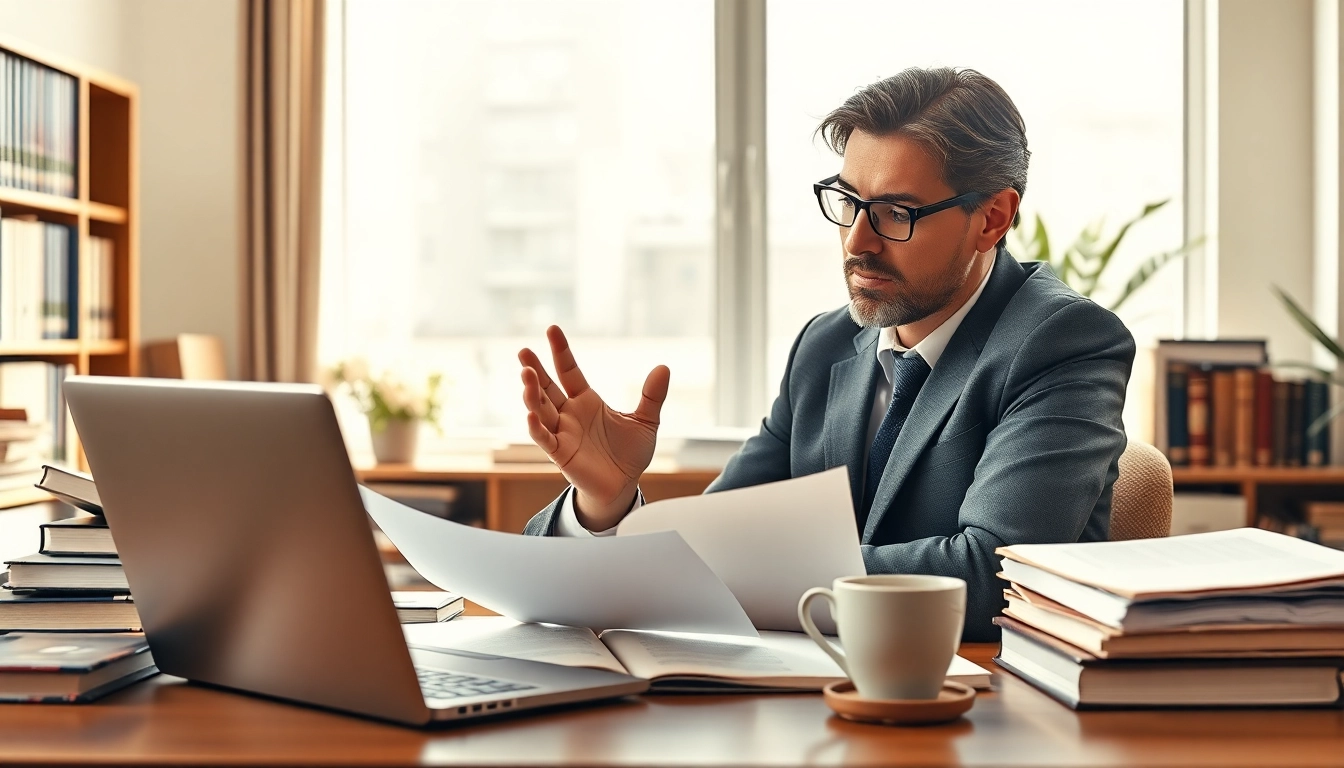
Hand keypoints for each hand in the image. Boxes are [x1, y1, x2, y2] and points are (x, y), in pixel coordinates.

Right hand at [518, 326, 670, 531]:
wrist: (624, 486)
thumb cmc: (629, 454)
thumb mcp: (646, 421)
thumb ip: (651, 396)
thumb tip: (663, 367)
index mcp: (586, 401)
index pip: (568, 370)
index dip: (561, 351)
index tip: (552, 329)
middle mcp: (569, 414)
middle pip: (546, 388)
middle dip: (535, 370)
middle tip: (524, 353)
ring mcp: (562, 433)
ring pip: (540, 410)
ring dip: (531, 394)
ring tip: (526, 375)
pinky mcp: (560, 454)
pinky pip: (545, 439)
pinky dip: (536, 427)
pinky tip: (530, 414)